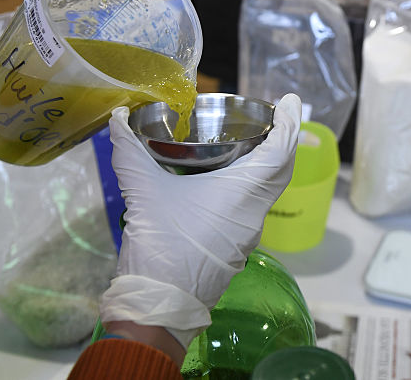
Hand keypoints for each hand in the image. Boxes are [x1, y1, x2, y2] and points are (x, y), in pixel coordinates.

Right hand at [99, 94, 301, 349]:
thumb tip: (118, 118)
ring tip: (252, 139)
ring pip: (267, 190)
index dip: (289, 123)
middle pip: (280, 169)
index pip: (280, 151)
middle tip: (273, 116)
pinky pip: (253, 206)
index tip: (292, 102)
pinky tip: (229, 176)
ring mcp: (248, 234)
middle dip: (282, 140)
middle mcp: (254, 213)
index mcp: (244, 195)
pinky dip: (251, 184)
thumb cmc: (161, 249)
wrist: (159, 309)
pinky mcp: (236, 247)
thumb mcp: (143, 194)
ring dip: (267, 163)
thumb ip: (130, 153)